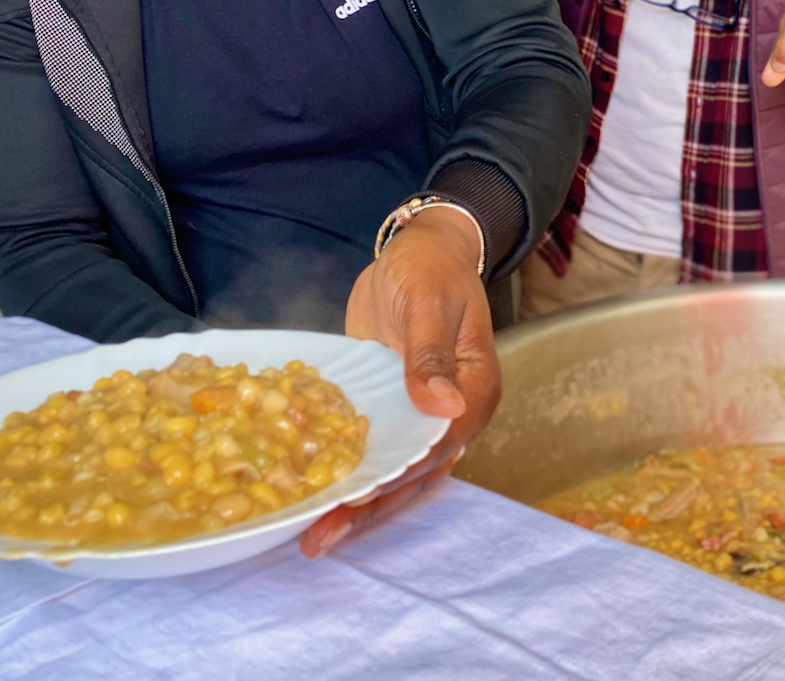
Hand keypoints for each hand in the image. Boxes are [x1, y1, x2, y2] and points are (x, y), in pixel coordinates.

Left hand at [300, 206, 499, 556]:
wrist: (417, 247)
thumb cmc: (430, 268)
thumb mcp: (429, 303)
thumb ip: (430, 355)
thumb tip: (446, 407)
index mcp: (474, 390)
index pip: (438, 446)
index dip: (398, 476)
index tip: (357, 497)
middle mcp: (452, 413)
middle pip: (414, 473)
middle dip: (369, 508)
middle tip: (317, 537)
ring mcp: (417, 413)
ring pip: (391, 470)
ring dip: (355, 503)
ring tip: (310, 536)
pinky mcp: (389, 407)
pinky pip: (371, 448)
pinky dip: (347, 472)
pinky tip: (311, 494)